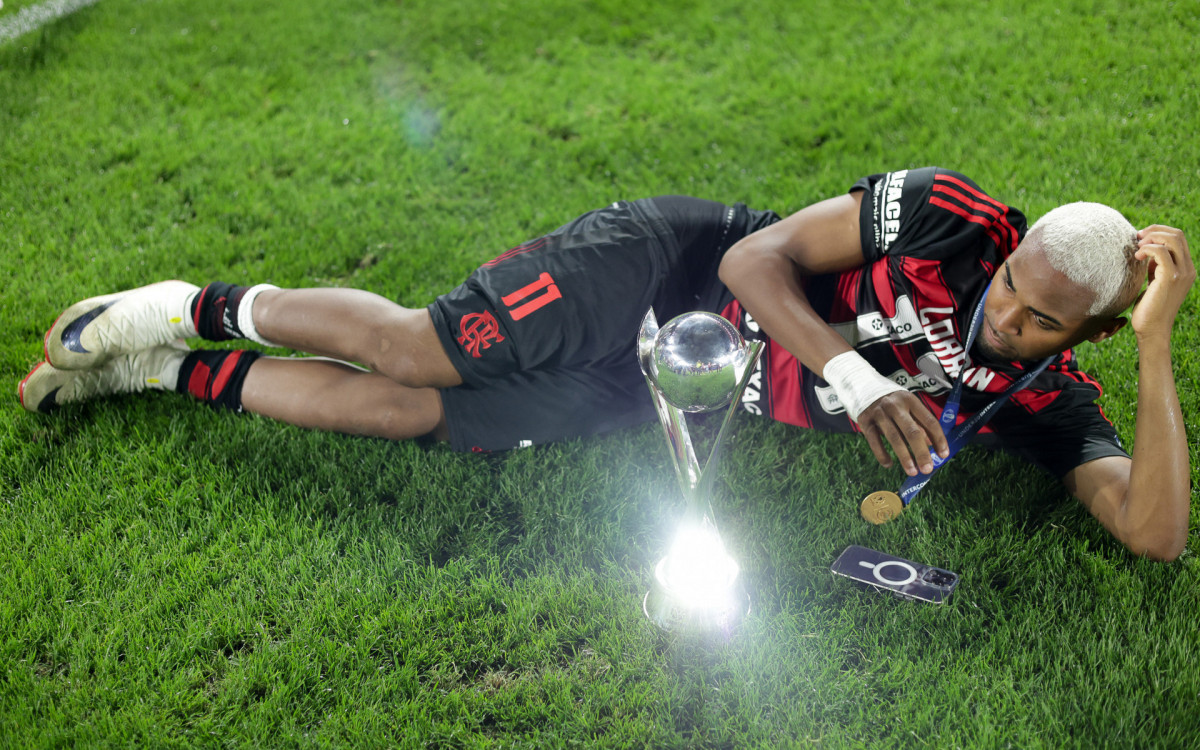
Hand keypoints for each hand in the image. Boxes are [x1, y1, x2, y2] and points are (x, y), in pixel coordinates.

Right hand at [856, 390, 949, 475]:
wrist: (864, 390)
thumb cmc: (893, 404)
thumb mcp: (908, 408)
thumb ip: (920, 424)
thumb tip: (931, 445)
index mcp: (910, 401)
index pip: (929, 421)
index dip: (938, 439)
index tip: (943, 455)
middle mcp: (895, 406)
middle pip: (912, 432)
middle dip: (921, 452)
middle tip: (927, 469)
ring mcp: (879, 413)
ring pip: (894, 438)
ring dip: (904, 457)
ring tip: (912, 471)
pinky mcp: (865, 421)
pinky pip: (874, 441)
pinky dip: (882, 455)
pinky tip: (889, 464)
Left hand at [1131, 226, 1194, 340]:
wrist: (1151, 329)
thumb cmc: (1148, 307)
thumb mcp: (1154, 281)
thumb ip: (1156, 266)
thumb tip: (1146, 249)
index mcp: (1186, 268)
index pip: (1178, 238)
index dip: (1158, 232)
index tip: (1140, 238)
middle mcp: (1188, 269)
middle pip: (1177, 234)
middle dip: (1154, 231)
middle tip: (1136, 238)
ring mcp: (1182, 273)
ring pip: (1172, 239)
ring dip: (1151, 238)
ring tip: (1137, 248)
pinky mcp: (1170, 278)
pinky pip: (1161, 252)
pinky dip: (1147, 249)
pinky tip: (1136, 258)